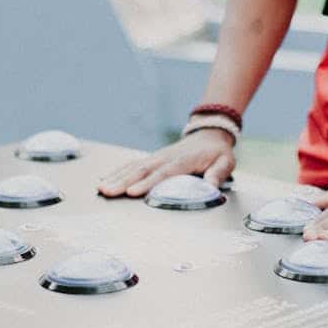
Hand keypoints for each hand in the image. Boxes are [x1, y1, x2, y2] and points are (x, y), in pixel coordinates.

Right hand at [97, 129, 234, 196]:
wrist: (209, 135)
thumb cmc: (216, 153)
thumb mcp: (225, 162)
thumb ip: (218, 173)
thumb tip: (211, 185)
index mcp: (183, 160)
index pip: (163, 173)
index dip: (147, 183)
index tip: (133, 192)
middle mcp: (165, 157)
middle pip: (142, 170)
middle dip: (123, 182)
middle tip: (108, 192)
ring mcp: (156, 157)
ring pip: (133, 167)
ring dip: (116, 177)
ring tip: (101, 189)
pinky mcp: (151, 159)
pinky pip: (132, 165)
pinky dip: (117, 172)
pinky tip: (105, 180)